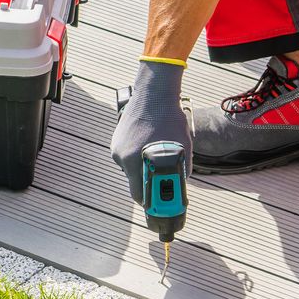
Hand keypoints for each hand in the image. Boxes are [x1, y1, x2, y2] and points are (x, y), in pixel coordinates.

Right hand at [110, 59, 190, 201]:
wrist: (154, 91)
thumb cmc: (168, 117)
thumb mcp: (182, 146)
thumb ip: (181, 169)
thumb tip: (182, 182)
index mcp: (133, 160)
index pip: (138, 194)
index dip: (150, 202)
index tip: (159, 207)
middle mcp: (121, 155)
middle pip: (135, 181)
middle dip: (149, 184)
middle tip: (164, 183)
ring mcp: (117, 146)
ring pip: (132, 168)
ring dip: (144, 168)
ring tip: (159, 157)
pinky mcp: (117, 138)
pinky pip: (129, 155)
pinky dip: (139, 156)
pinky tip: (151, 146)